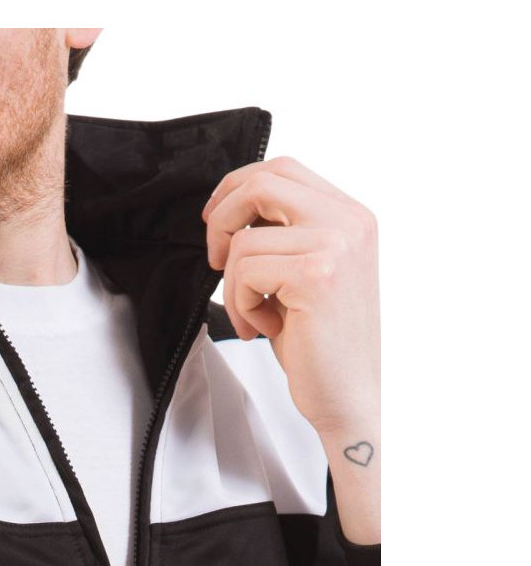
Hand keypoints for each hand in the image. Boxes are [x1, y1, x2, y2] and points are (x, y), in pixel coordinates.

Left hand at [201, 154, 379, 436]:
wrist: (348, 397)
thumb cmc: (318, 340)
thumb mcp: (303, 272)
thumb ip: (283, 233)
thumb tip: (228, 210)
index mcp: (351, 215)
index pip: (281, 169)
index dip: (236, 188)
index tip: (214, 222)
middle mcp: (350, 222)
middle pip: (261, 183)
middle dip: (222, 221)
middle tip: (216, 262)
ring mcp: (337, 245)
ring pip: (244, 240)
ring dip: (233, 285)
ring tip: (254, 314)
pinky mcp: (317, 275)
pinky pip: (245, 272)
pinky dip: (240, 305)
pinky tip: (265, 328)